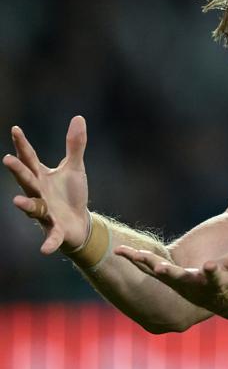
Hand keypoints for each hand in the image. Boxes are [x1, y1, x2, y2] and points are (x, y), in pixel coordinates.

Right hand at [3, 116, 89, 253]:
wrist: (79, 223)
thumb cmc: (71, 194)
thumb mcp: (75, 168)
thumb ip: (75, 145)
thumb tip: (78, 117)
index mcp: (42, 178)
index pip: (30, 159)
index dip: (22, 144)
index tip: (15, 129)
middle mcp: (39, 194)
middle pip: (27, 180)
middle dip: (18, 171)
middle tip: (7, 159)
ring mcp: (45, 212)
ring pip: (33, 208)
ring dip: (25, 205)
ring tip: (17, 201)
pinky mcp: (56, 229)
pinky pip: (51, 236)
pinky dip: (48, 243)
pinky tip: (44, 250)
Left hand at [115, 243, 227, 312]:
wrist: (216, 297)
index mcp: (210, 282)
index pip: (212, 277)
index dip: (212, 272)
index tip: (210, 266)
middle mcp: (189, 283)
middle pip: (177, 277)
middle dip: (168, 272)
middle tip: (158, 267)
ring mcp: (175, 280)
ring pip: (157, 271)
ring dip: (143, 262)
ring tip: (128, 253)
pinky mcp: (166, 274)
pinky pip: (148, 265)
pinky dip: (136, 259)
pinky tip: (121, 251)